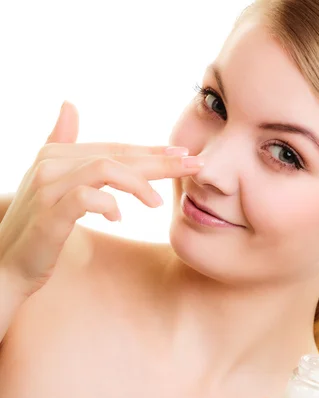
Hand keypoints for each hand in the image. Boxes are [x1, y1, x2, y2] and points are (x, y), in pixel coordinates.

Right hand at [0, 100, 202, 298]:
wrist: (8, 265)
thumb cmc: (36, 227)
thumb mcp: (51, 184)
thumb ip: (62, 146)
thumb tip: (69, 105)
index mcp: (56, 154)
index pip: (114, 147)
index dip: (150, 150)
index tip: (182, 155)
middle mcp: (50, 163)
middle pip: (116, 154)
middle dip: (159, 160)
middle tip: (193, 165)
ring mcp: (48, 186)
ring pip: (105, 169)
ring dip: (139, 183)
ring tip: (158, 202)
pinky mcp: (49, 212)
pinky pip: (88, 198)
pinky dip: (109, 205)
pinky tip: (119, 218)